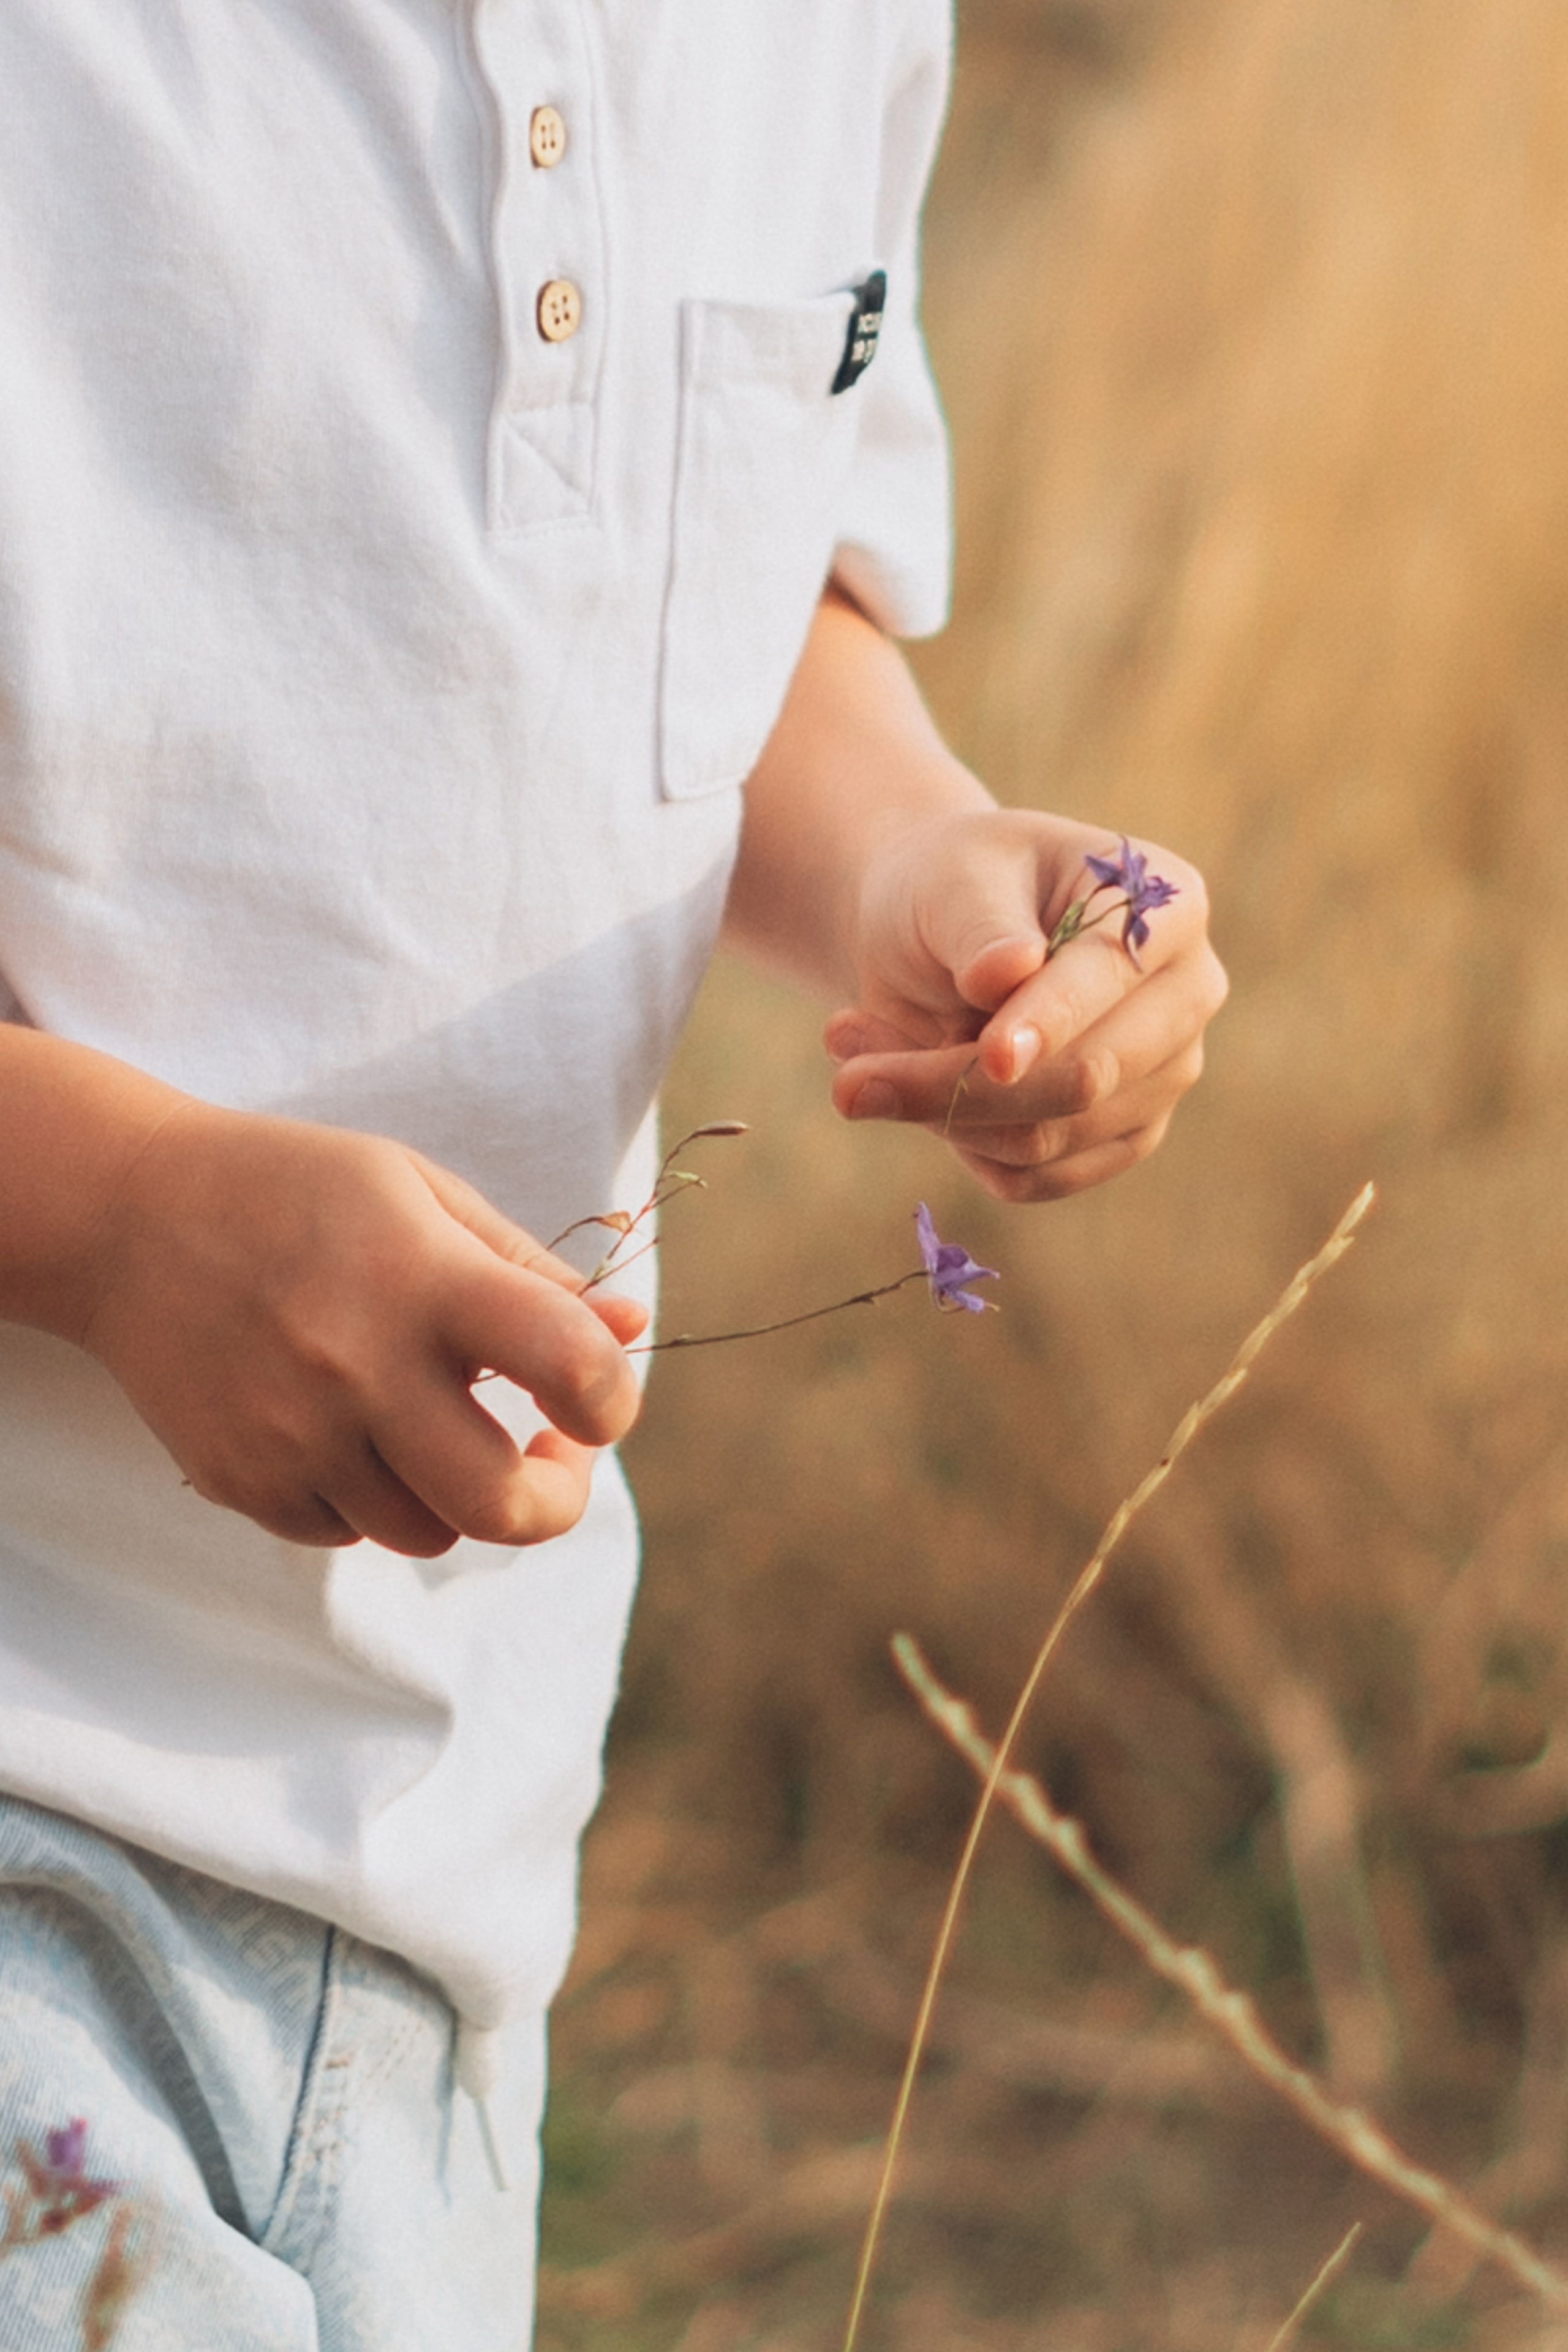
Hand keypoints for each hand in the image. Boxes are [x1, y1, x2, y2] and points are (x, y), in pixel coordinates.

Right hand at [80, 1105, 644, 1554]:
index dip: (615, 1397)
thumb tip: (633, 1326)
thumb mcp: (424, 1194)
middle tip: (550, 1452)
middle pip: (505, 1505)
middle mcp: (358, 1367)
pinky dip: (374, 1498)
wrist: (127, 1218)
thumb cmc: (299, 1194)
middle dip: (557, 1496)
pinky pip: (349, 1530)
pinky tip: (353, 1428)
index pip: (570, 1362)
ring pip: (431, 1532)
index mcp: (421, 1277)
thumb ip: (534, 1273)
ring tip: (439, 1424)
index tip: (598, 1396)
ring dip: (460, 1494)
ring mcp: (293, 1435)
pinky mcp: (243, 1480)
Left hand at [824, 808, 1225, 1200]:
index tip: (990, 1054)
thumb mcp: (952, 879)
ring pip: (1047, 1140)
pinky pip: (1031, 1179)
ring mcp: (1162, 1077)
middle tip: (845, 1076)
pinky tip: (907, 1087)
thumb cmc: (954, 888)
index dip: (1048, 1022)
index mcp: (1168, 907)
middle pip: (1088, 1078)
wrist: (938, 932)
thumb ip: (982, 927)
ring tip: (854, 1050)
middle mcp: (1188, 996)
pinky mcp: (1119, 1140)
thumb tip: (1010, 975)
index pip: (1112, 981)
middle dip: (957, 1082)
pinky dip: (952, 1144)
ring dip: (934, 1111)